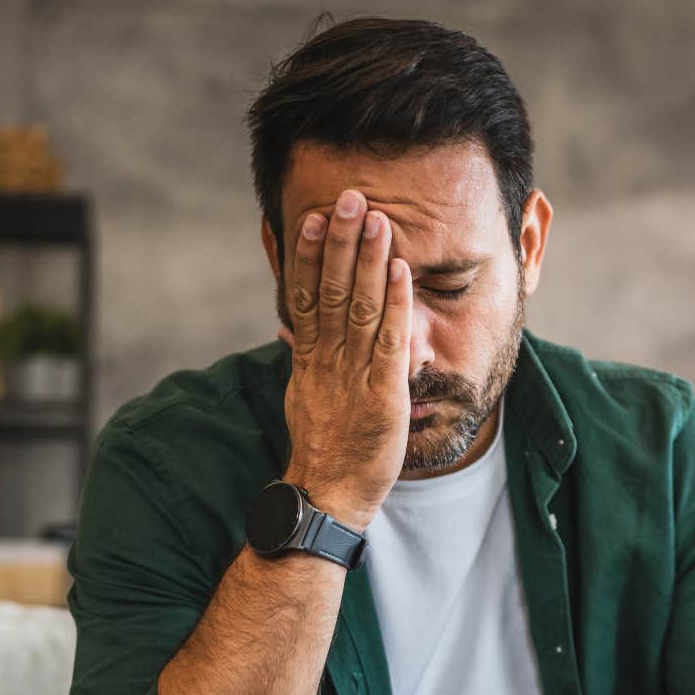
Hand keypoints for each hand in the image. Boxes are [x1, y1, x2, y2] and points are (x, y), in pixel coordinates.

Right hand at [278, 189, 412, 528]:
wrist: (329, 496)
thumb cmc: (326, 446)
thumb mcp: (306, 394)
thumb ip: (305, 357)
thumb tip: (294, 329)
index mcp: (309, 359)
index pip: (305, 296)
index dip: (307, 256)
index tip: (311, 217)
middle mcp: (327, 360)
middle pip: (330, 292)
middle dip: (340, 243)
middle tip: (348, 199)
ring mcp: (353, 376)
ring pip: (358, 309)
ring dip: (368, 262)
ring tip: (377, 220)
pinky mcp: (382, 394)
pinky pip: (387, 342)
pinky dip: (394, 305)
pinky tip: (401, 272)